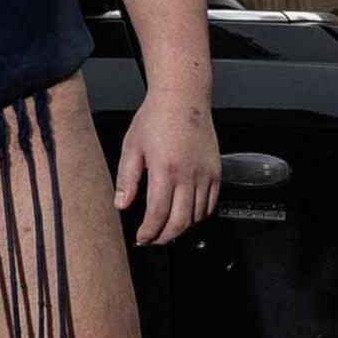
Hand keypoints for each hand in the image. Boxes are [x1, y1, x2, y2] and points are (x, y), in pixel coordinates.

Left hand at [115, 103, 218, 246]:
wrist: (183, 98)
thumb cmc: (156, 117)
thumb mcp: (132, 147)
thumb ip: (127, 179)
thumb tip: (121, 204)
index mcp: (165, 170)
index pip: (158, 214)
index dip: (149, 232)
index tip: (142, 237)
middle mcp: (188, 174)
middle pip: (180, 221)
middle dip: (165, 236)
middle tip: (153, 239)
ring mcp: (205, 174)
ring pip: (198, 215)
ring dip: (181, 228)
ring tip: (167, 229)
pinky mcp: (215, 171)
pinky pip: (211, 203)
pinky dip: (200, 215)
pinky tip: (186, 214)